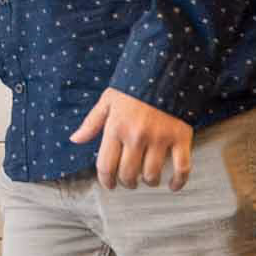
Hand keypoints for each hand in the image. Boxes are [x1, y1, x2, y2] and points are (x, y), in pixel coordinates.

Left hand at [73, 92, 193, 189]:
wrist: (165, 70)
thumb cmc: (133, 88)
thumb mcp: (107, 101)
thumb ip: (91, 123)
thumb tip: (74, 140)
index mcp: (116, 128)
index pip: (106, 166)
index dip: (106, 181)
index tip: (110, 186)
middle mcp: (136, 136)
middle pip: (128, 174)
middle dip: (127, 183)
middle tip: (129, 181)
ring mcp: (160, 138)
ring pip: (152, 175)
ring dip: (149, 182)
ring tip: (148, 179)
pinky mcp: (181, 138)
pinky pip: (182, 168)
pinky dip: (178, 182)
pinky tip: (173, 185)